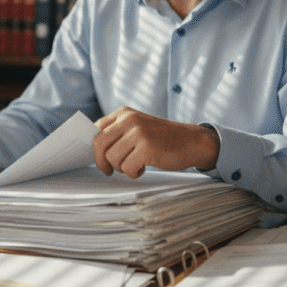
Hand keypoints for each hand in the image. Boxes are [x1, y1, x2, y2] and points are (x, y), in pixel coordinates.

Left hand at [93, 107, 219, 177]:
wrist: (193, 142)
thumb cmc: (163, 139)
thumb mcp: (138, 127)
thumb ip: (118, 133)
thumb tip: (94, 149)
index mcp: (124, 113)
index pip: (96, 129)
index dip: (94, 148)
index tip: (100, 158)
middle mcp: (129, 119)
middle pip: (99, 144)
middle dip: (101, 162)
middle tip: (108, 171)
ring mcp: (138, 132)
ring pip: (112, 158)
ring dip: (121, 168)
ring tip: (134, 165)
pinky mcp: (147, 147)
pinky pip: (127, 167)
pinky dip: (133, 173)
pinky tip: (143, 168)